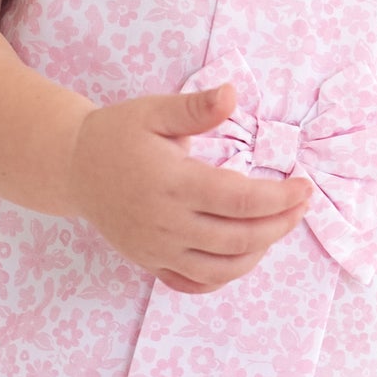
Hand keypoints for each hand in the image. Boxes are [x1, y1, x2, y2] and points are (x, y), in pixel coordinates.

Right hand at [66, 82, 312, 294]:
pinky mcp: (150, 262)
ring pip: (222, 268)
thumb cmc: (117, 134)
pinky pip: (194, 283)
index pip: (240, 199)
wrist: (73, 168)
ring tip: (278, 226)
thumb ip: (195, 107)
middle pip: (239, 238)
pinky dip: (225, 276)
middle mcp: (165, 222)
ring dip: (259, 252)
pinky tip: (243, 254)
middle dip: (280, 224)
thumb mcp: (153, 111)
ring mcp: (157, 249)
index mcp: (172, 182)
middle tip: (301, 205)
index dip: (280, 198)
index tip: (304, 187)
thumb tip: (233, 93)